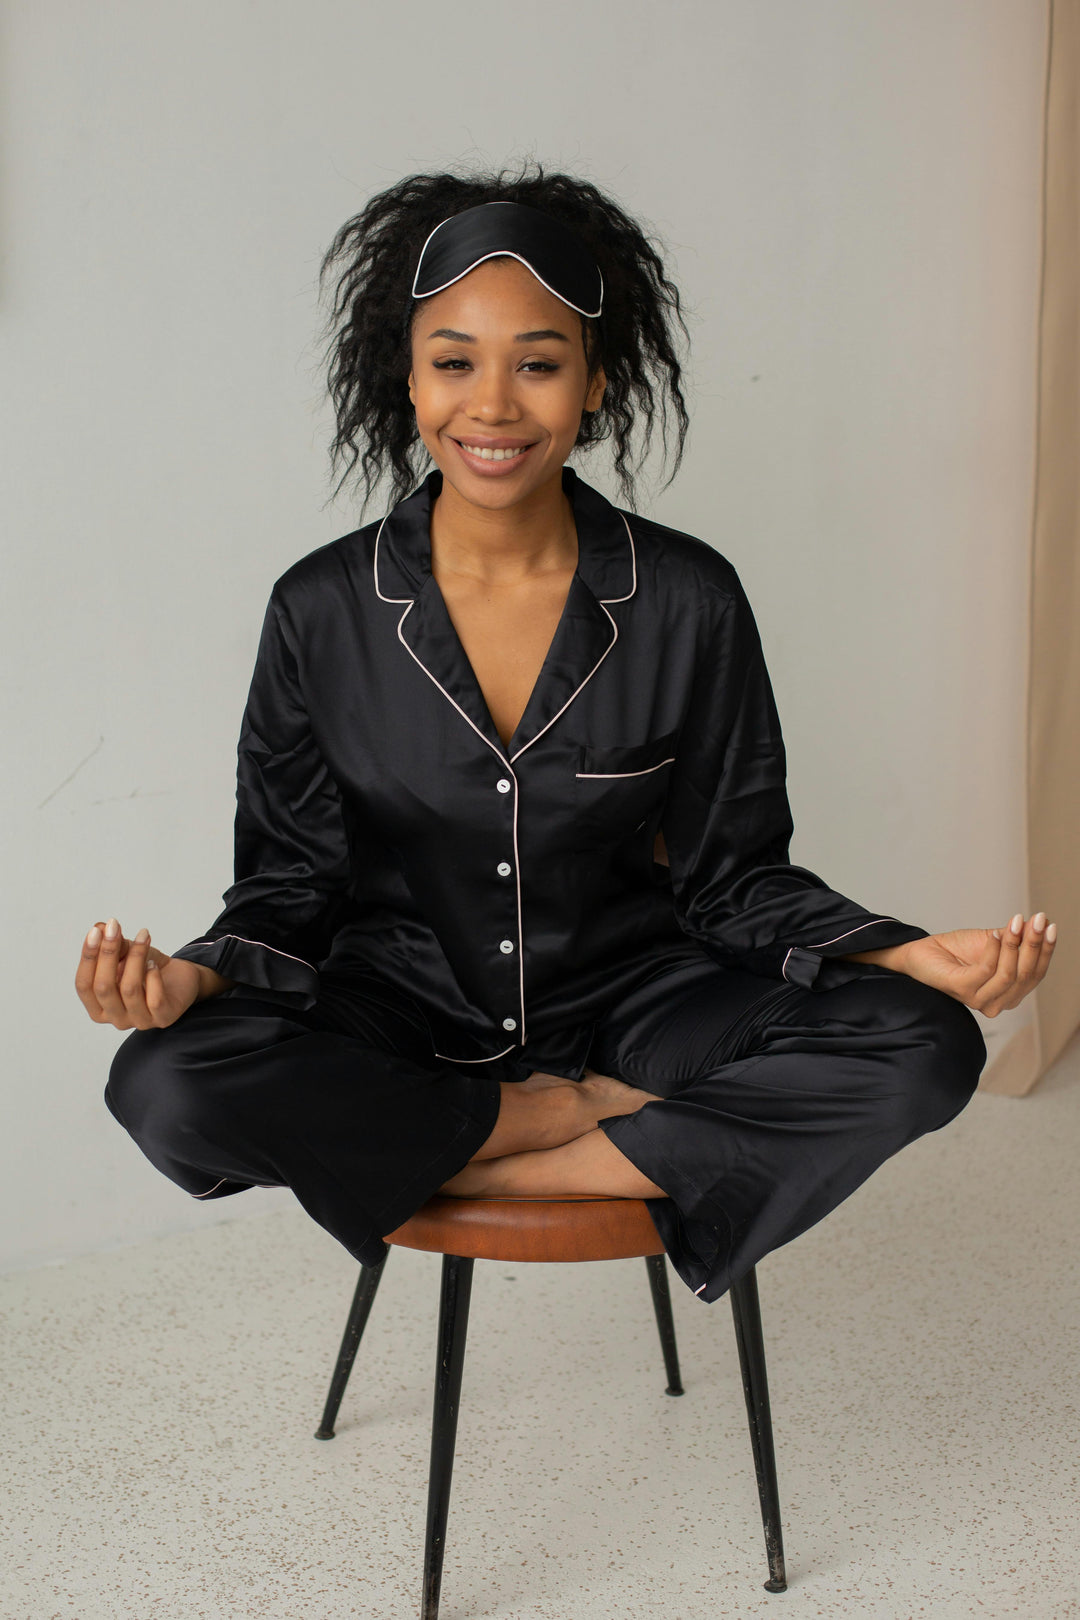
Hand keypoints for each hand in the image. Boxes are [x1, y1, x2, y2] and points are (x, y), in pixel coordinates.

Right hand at [75, 916, 202, 1029]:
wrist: (180, 979)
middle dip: (107, 953)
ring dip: (135, 957)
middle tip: (115, 927)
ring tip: (143, 937)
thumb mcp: (127, 954)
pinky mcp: (163, 1018)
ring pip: (129, 989)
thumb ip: (113, 945)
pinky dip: (152, 976)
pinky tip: (154, 963)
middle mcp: (116, 1019)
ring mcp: (139, 1022)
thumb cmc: (148, 969)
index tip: (96, 931)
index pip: (84, 985)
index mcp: (99, 1008)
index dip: (88, 958)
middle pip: (103, 987)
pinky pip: (154, 998)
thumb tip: (100, 928)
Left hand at [875, 912, 1056, 1016]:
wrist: (921, 952)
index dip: (1046, 950)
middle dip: (1034, 944)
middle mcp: (997, 1002)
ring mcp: (979, 999)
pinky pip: (986, 969)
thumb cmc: (956, 950)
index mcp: (1009, 992)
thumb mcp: (992, 941)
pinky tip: (992, 933)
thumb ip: (1015, 939)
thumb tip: (1040, 924)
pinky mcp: (963, 990)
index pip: (1035, 974)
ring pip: (1009, 974)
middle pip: (1025, 974)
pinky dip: (993, 948)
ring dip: (1015, 944)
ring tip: (1016, 922)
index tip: (1050, 926)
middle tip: (1037, 919)